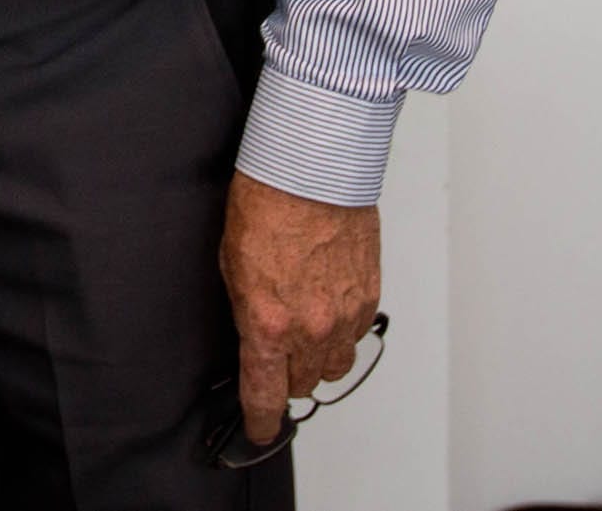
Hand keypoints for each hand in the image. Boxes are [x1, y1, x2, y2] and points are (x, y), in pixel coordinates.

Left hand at [220, 173, 378, 446]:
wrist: (310, 173)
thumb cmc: (266, 206)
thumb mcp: (232, 264)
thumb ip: (247, 311)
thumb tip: (253, 336)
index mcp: (268, 322)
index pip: (264, 392)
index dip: (259, 419)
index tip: (257, 429)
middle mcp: (310, 328)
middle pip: (301, 383)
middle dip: (285, 377)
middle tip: (275, 356)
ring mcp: (344, 316)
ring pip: (334, 366)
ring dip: (316, 359)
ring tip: (302, 333)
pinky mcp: (368, 299)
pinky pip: (356, 336)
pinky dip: (341, 332)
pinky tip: (325, 306)